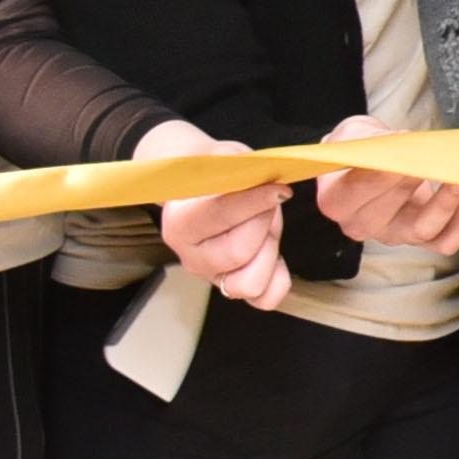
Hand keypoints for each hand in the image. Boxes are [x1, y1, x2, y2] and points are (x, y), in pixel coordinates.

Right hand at [137, 119, 296, 310]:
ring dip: (269, 252)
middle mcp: (191, 256)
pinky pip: (264, 299)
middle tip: (268, 203)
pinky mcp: (233, 287)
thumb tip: (263, 178)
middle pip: (238, 252)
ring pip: (249, 283)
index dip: (253, 202)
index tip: (278, 189)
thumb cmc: (216, 172)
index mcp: (179, 222)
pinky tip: (277, 254)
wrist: (204, 187)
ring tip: (266, 229)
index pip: (218, 217)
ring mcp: (212, 276)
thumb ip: (239, 169)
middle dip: (263, 224)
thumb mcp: (225, 159)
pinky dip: (278, 279)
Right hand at [314, 108, 458, 259]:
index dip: (387, 169)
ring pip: (423, 229)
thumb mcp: (355, 135)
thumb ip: (374, 140)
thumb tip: (400, 142)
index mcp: (335, 200)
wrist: (365, 164)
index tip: (408, 149)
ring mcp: (390, 235)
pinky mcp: (417, 239)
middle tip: (439, 155)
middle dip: (420, 176)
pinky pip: (445, 242)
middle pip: (393, 208)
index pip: (360, 187)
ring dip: (447, 201)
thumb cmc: (358, 150)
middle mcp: (360, 224)